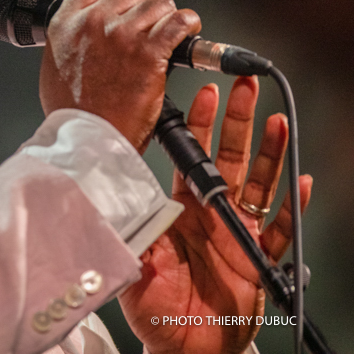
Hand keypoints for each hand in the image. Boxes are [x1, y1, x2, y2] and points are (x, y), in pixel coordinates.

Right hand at [39, 0, 200, 149]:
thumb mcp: (53, 67)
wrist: (86, 137)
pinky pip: (179, 21)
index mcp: (66, 24)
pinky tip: (187, 31)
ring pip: (159, 3)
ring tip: (169, 31)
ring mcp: (121, 35)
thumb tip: (83, 38)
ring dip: (167, 17)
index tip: (122, 9)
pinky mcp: (149, 51)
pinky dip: (188, 24)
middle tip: (147, 28)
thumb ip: (70, 43)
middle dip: (143, 8)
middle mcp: (93, 23)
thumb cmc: (71, 112)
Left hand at [119, 77, 313, 353]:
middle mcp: (211, 212)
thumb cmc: (155, 306)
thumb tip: (113, 206)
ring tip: (278, 119)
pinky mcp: (259, 257)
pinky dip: (293, 205)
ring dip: (271, 151)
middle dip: (237, 120)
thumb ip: (130, 235)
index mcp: (180, 208)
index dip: (197, 125)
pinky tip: (302, 180)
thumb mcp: (134, 267)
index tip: (203, 94)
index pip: (189, 156)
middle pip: (229, 157)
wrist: (184, 345)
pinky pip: (280, 228)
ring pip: (259, 182)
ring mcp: (238, 232)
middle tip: (244, 86)